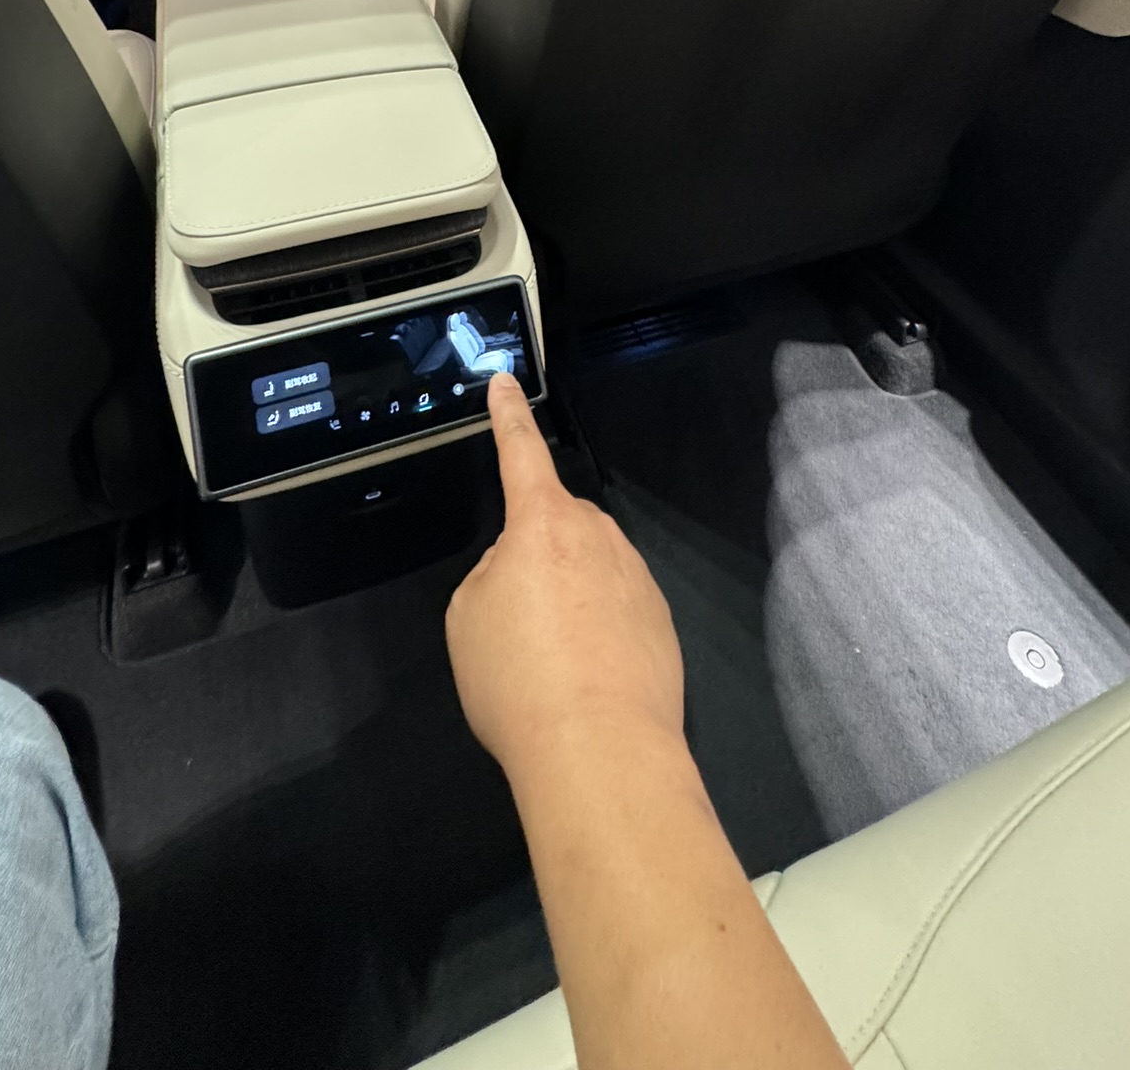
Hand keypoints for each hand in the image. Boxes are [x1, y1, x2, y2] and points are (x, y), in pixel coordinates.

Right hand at [446, 375, 684, 787]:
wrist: (601, 748)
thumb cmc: (519, 679)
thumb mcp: (467, 617)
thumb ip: (492, 574)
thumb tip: (520, 572)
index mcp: (542, 524)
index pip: (520, 454)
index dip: (507, 417)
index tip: (504, 382)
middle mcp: (597, 537)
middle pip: (557, 528)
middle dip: (538, 560)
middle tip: (515, 624)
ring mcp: (637, 578)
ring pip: (589, 571)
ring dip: (569, 601)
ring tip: (550, 666)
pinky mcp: (662, 622)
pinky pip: (618, 611)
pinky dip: (599, 636)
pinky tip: (586, 681)